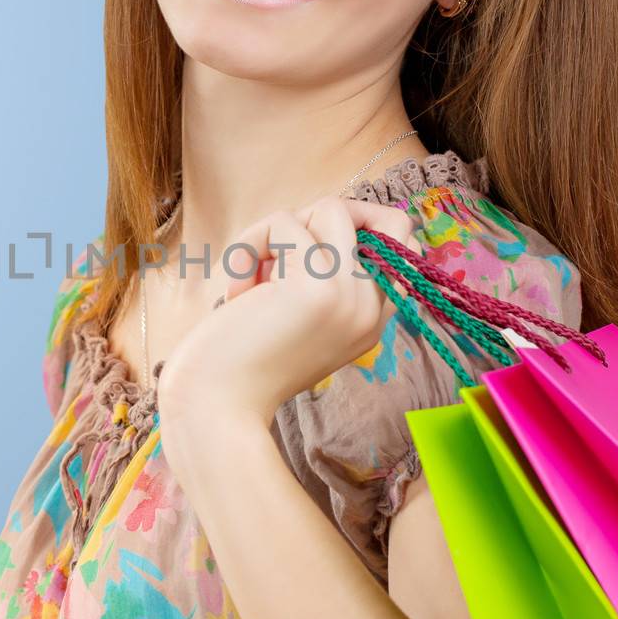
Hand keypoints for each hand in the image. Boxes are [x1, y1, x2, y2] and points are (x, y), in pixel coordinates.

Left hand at [155, 194, 423, 458]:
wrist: (214, 410)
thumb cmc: (239, 363)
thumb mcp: (294, 318)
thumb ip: (318, 274)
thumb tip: (326, 209)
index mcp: (370, 322)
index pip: (403, 242)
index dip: (357, 225)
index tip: (302, 244)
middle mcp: (371, 310)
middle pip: (380, 217)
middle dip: (318, 220)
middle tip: (272, 251)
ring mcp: (351, 297)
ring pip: (332, 208)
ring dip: (274, 232)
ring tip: (247, 278)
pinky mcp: (318, 286)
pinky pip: (286, 223)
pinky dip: (249, 246)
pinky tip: (236, 292)